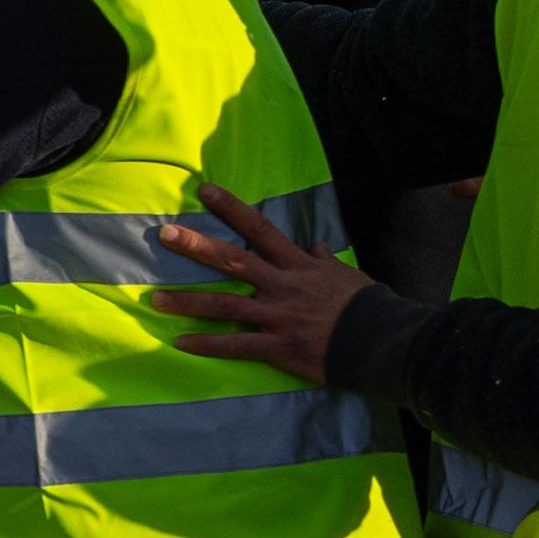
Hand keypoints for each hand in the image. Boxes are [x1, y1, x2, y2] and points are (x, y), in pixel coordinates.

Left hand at [148, 184, 372, 382]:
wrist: (383, 341)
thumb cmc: (368, 306)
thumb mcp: (348, 276)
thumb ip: (326, 262)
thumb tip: (320, 246)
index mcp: (298, 264)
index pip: (260, 228)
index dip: (232, 208)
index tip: (205, 191)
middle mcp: (283, 285)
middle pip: (233, 259)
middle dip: (196, 245)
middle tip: (164, 234)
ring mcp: (278, 316)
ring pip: (224, 305)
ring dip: (188, 302)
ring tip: (155, 299)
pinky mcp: (278, 346)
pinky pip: (236, 346)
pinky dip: (208, 345)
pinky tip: (182, 344)